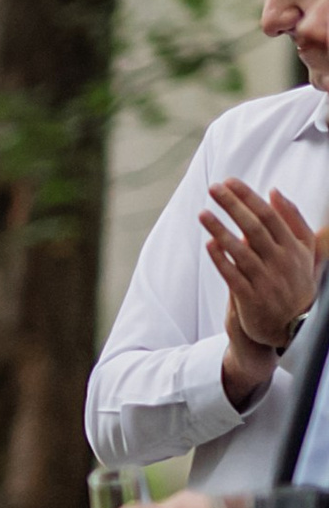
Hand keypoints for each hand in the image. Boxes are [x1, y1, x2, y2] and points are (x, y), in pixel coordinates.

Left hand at [206, 178, 322, 403]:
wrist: (294, 325)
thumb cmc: (297, 281)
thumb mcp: (306, 250)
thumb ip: (293, 220)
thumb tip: (274, 192)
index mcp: (293, 247)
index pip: (269, 215)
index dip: (248, 197)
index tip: (230, 182)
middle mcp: (281, 262)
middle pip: (254, 228)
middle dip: (233, 206)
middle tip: (213, 188)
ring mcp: (266, 280)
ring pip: (241, 251)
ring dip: (221, 230)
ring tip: (203, 213)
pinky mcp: (251, 299)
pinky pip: (234, 277)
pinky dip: (222, 261)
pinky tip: (209, 245)